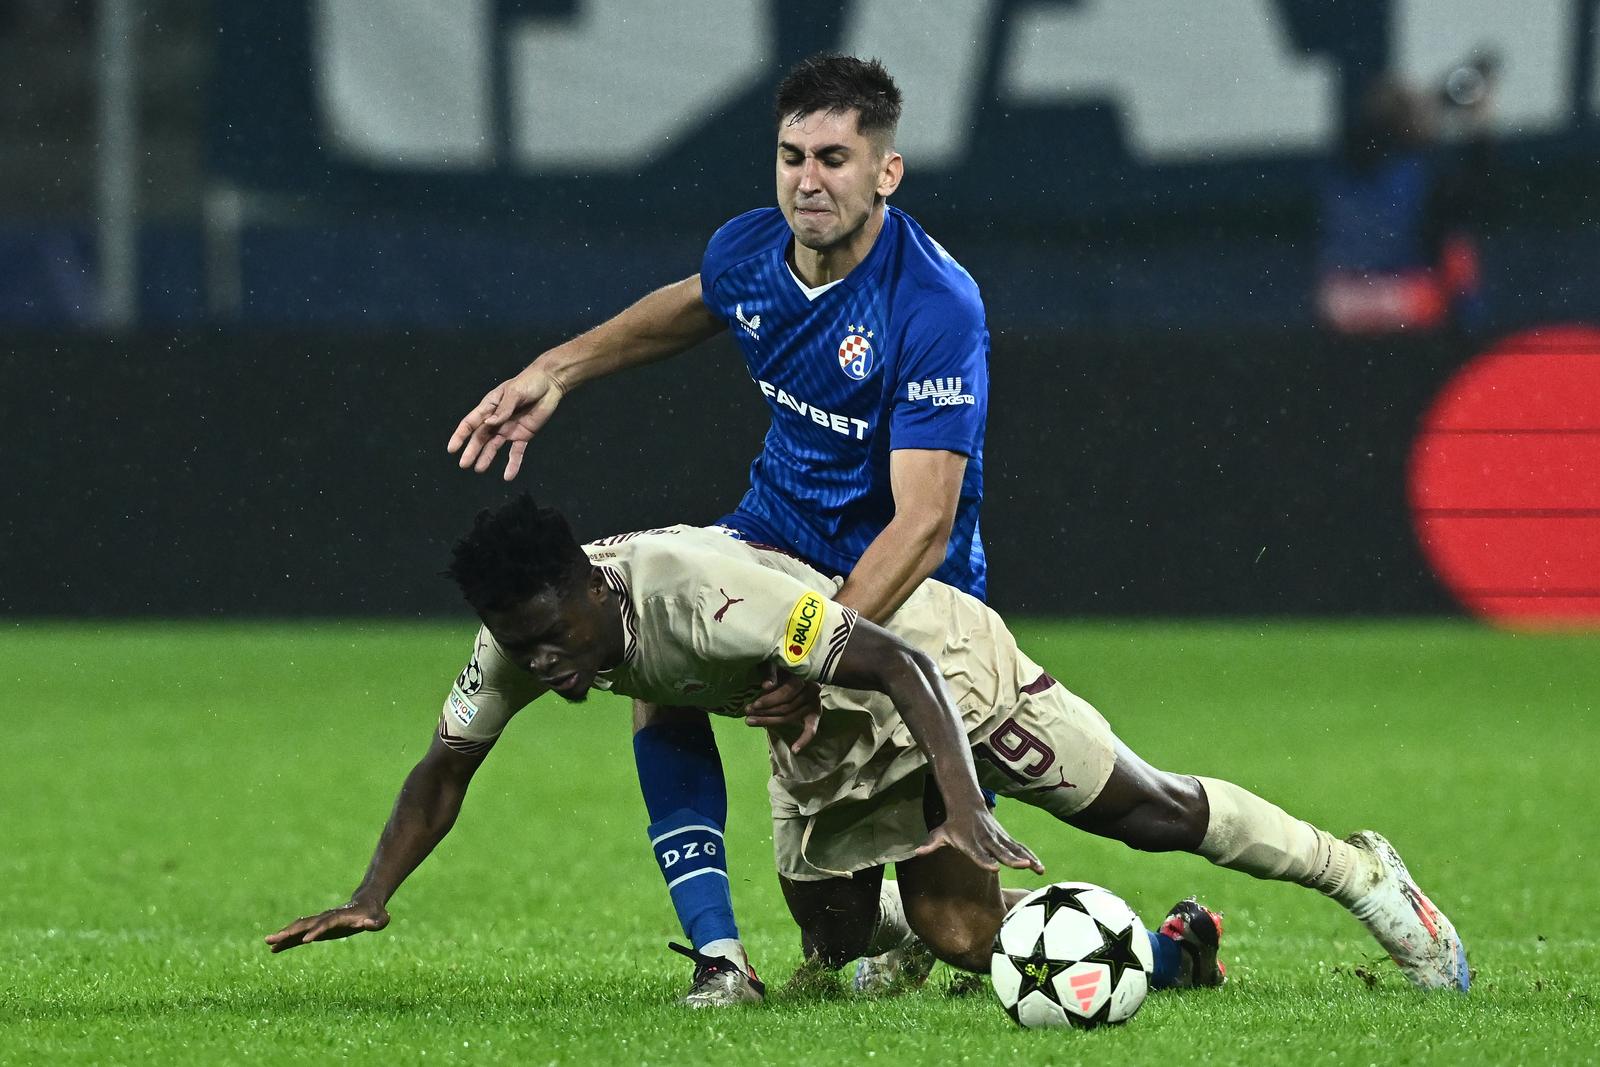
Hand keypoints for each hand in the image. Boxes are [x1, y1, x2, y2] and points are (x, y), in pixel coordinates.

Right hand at [264, 899, 389, 953]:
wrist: (366, 903)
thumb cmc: (375, 913)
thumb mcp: (381, 918)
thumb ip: (377, 922)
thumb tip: (369, 924)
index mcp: (341, 916)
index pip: (326, 924)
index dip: (317, 931)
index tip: (307, 941)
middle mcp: (327, 918)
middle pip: (306, 923)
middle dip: (291, 931)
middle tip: (274, 939)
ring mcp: (320, 922)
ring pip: (299, 928)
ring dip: (284, 935)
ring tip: (268, 942)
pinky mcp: (317, 929)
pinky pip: (300, 936)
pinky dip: (288, 941)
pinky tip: (275, 949)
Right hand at [446, 365, 568, 480]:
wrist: (550, 384)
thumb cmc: (529, 383)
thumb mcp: (514, 393)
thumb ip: (503, 409)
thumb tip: (489, 423)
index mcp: (490, 407)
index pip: (471, 422)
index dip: (460, 435)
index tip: (452, 449)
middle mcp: (496, 420)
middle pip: (481, 437)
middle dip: (472, 451)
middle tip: (464, 464)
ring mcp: (509, 429)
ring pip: (494, 446)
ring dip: (486, 458)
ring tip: (479, 469)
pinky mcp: (523, 435)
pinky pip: (516, 452)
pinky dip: (513, 464)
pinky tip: (508, 476)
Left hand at [743, 666, 822, 752]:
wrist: (800, 666)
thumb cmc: (785, 664)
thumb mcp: (777, 663)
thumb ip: (772, 672)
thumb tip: (766, 686)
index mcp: (805, 675)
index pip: (787, 693)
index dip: (769, 700)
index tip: (753, 705)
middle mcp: (813, 689)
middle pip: (787, 708)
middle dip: (765, 713)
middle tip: (747, 715)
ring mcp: (815, 702)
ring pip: (791, 717)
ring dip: (770, 722)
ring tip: (751, 722)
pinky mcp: (815, 713)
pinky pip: (812, 729)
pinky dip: (804, 740)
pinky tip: (795, 750)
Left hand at [914, 807, 1044, 874]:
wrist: (966, 803)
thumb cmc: (952, 824)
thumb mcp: (940, 833)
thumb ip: (930, 844)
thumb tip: (916, 852)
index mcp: (970, 842)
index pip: (978, 853)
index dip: (986, 860)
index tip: (994, 867)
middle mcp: (986, 839)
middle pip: (1000, 850)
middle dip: (1011, 858)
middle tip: (1023, 865)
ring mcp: (998, 838)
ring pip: (1014, 849)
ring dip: (1027, 858)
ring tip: (1039, 868)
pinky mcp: (1005, 837)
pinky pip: (1020, 847)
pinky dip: (1030, 855)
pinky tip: (1040, 867)